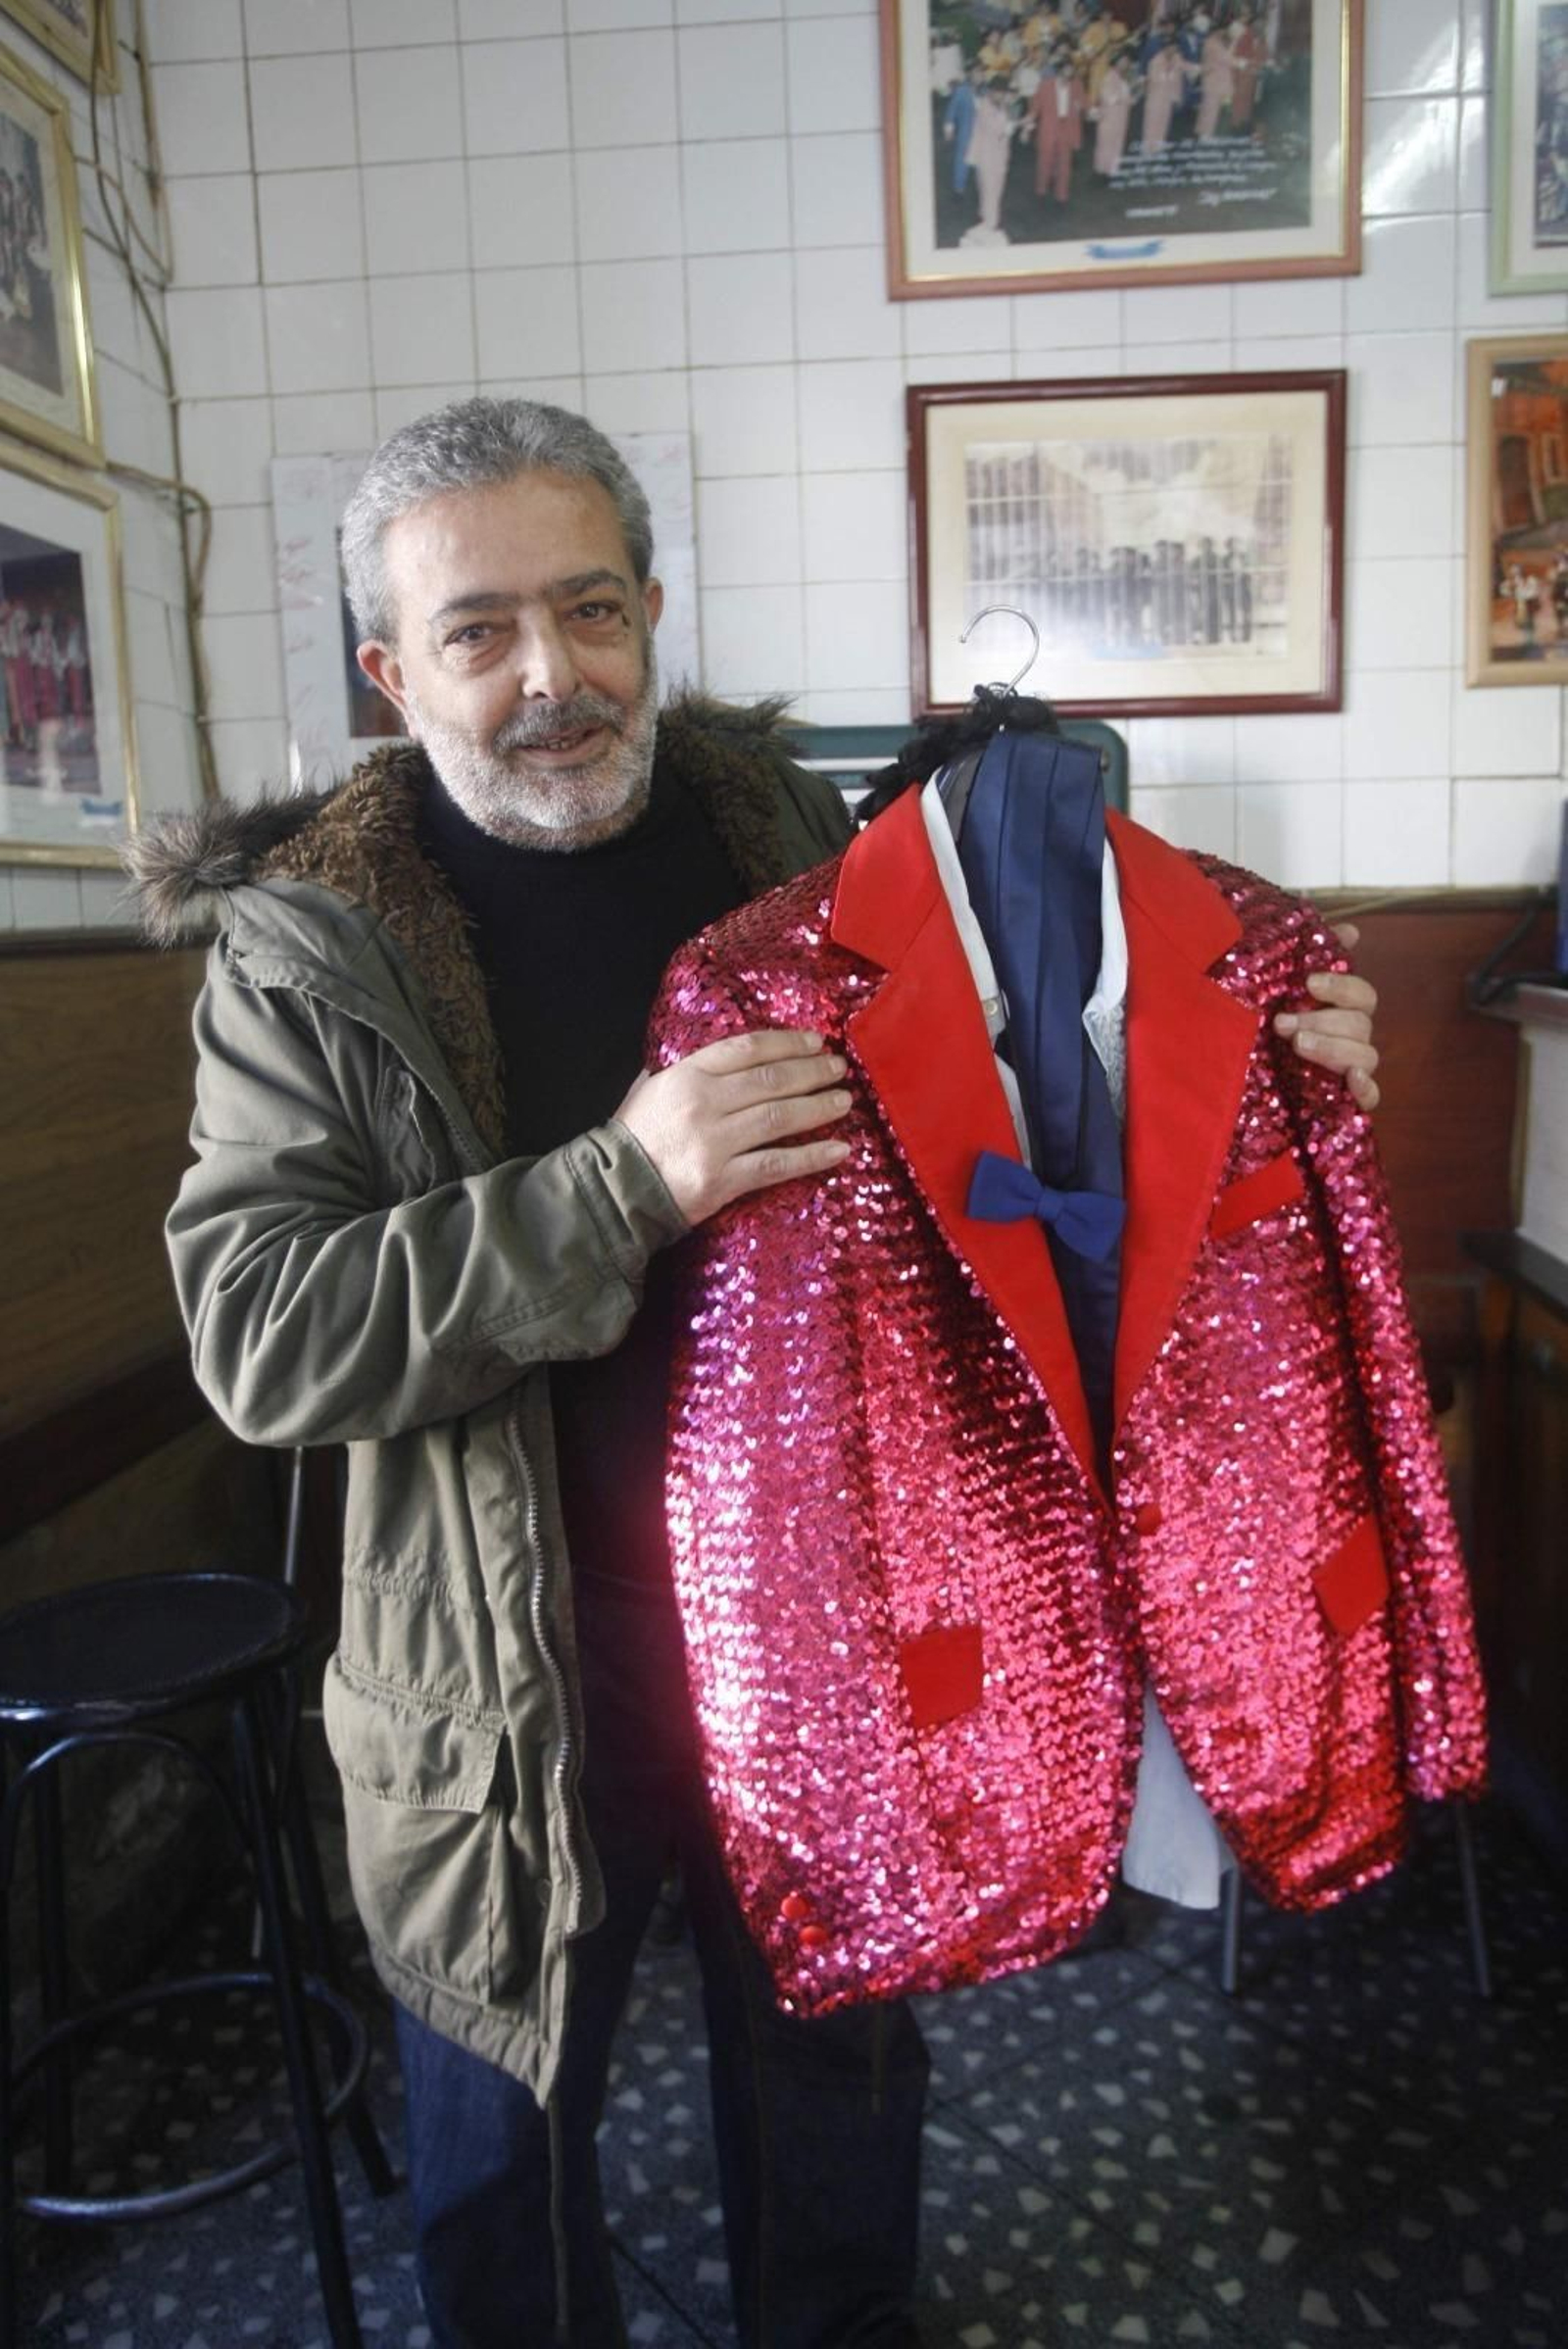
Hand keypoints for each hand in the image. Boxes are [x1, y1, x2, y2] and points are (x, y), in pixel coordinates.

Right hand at [616, 1030, 852, 1225]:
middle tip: (839, 1068)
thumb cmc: (631, 1138)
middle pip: (771, 1080)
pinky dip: (811, 1157)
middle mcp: (705, 1103)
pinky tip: (838, 1150)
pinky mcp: (724, 1180)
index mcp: (687, 1075)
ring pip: (779, 1117)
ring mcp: (716, 1143)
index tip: (815, 1041)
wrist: (613, 1192)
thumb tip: (721, 1059)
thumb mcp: (649, 1088)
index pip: (747, 1050)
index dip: (786, 1043)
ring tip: (844, 1101)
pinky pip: (776, 1165)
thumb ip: (683, 1070)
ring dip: (818, 1107)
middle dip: (812, 1071)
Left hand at [1273, 921, 1380, 1111]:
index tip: (1309, 983)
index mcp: (1339, 1010)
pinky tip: (1351, 1080)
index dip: (1341, 986)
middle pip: (1360, 1025)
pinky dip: (1365, 1090)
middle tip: (1283, 1023)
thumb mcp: (1275, 983)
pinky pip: (1370, 1098)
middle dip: (1323, 1020)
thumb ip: (1310, 954)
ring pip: (1366, 1056)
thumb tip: (1352, 931)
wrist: (1223, 1065)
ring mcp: (1347, 1070)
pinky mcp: (1341, 1101)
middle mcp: (1348, 1038)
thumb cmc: (1257, 1018)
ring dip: (1333, 1048)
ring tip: (1297, 1045)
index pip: (1361, 995)